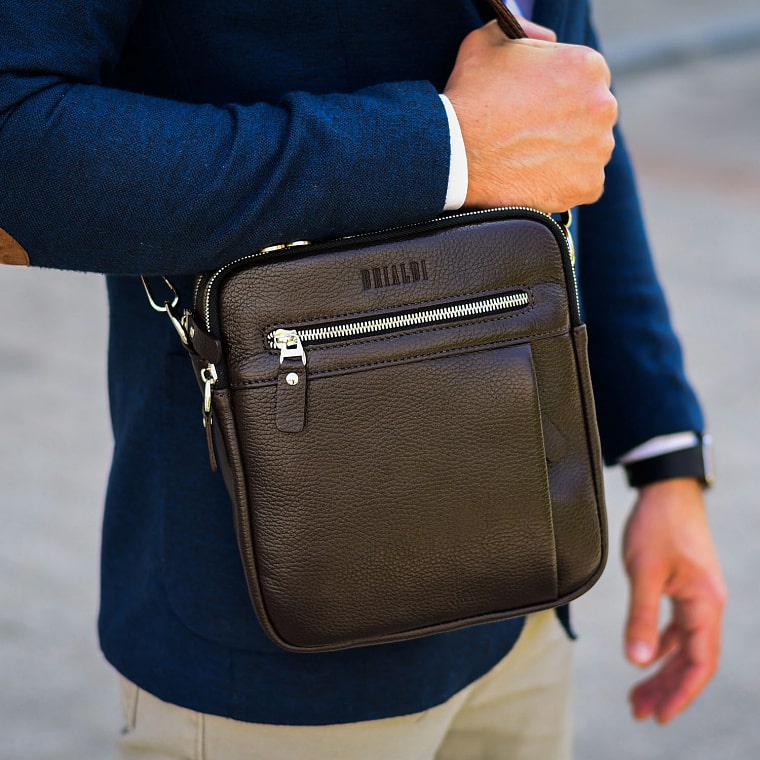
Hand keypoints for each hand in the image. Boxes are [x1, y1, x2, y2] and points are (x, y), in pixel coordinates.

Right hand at [443, 21, 617, 212]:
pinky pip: (585, 184)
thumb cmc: (470, 98)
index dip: (559, 91)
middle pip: (592, 115)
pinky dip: (566, 184)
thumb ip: (525, 30)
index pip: (585, 78)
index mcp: (587, 65)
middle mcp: (603, 106)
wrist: (454, 155)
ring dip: (568, 153)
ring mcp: (598, 150)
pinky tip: (538, 178)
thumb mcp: (489, 41)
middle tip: (532, 133)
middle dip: (568, 122)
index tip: (538, 106)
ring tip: (531, 158)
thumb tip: (546, 38)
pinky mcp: (587, 186)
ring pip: (590, 150)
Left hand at [623, 479, 725, 722]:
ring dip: (662, 669)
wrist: (666, 489)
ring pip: (683, 645)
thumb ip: (641, 617)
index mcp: (705, 604)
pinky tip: (645, 656)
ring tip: (638, 694)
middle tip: (640, 712)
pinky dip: (660, 644)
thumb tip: (636, 661)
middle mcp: (707, 604)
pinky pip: (676, 626)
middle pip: (691, 659)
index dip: (680, 693)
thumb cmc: (656, 525)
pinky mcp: (685, 586)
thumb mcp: (644, 572)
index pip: (698, 663)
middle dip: (667, 688)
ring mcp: (698, 595)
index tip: (659, 716)